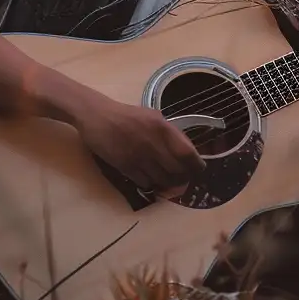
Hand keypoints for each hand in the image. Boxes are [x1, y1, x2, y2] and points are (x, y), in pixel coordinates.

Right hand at [72, 91, 201, 197]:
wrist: (99, 117)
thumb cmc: (128, 115)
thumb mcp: (154, 116)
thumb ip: (168, 132)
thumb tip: (183, 148)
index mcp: (163, 128)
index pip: (186, 152)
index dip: (195, 164)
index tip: (199, 169)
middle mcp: (153, 144)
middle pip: (176, 169)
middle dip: (184, 177)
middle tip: (186, 179)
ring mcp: (138, 157)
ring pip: (161, 179)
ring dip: (168, 183)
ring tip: (171, 183)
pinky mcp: (125, 167)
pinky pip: (144, 182)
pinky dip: (151, 184)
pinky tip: (152, 180)